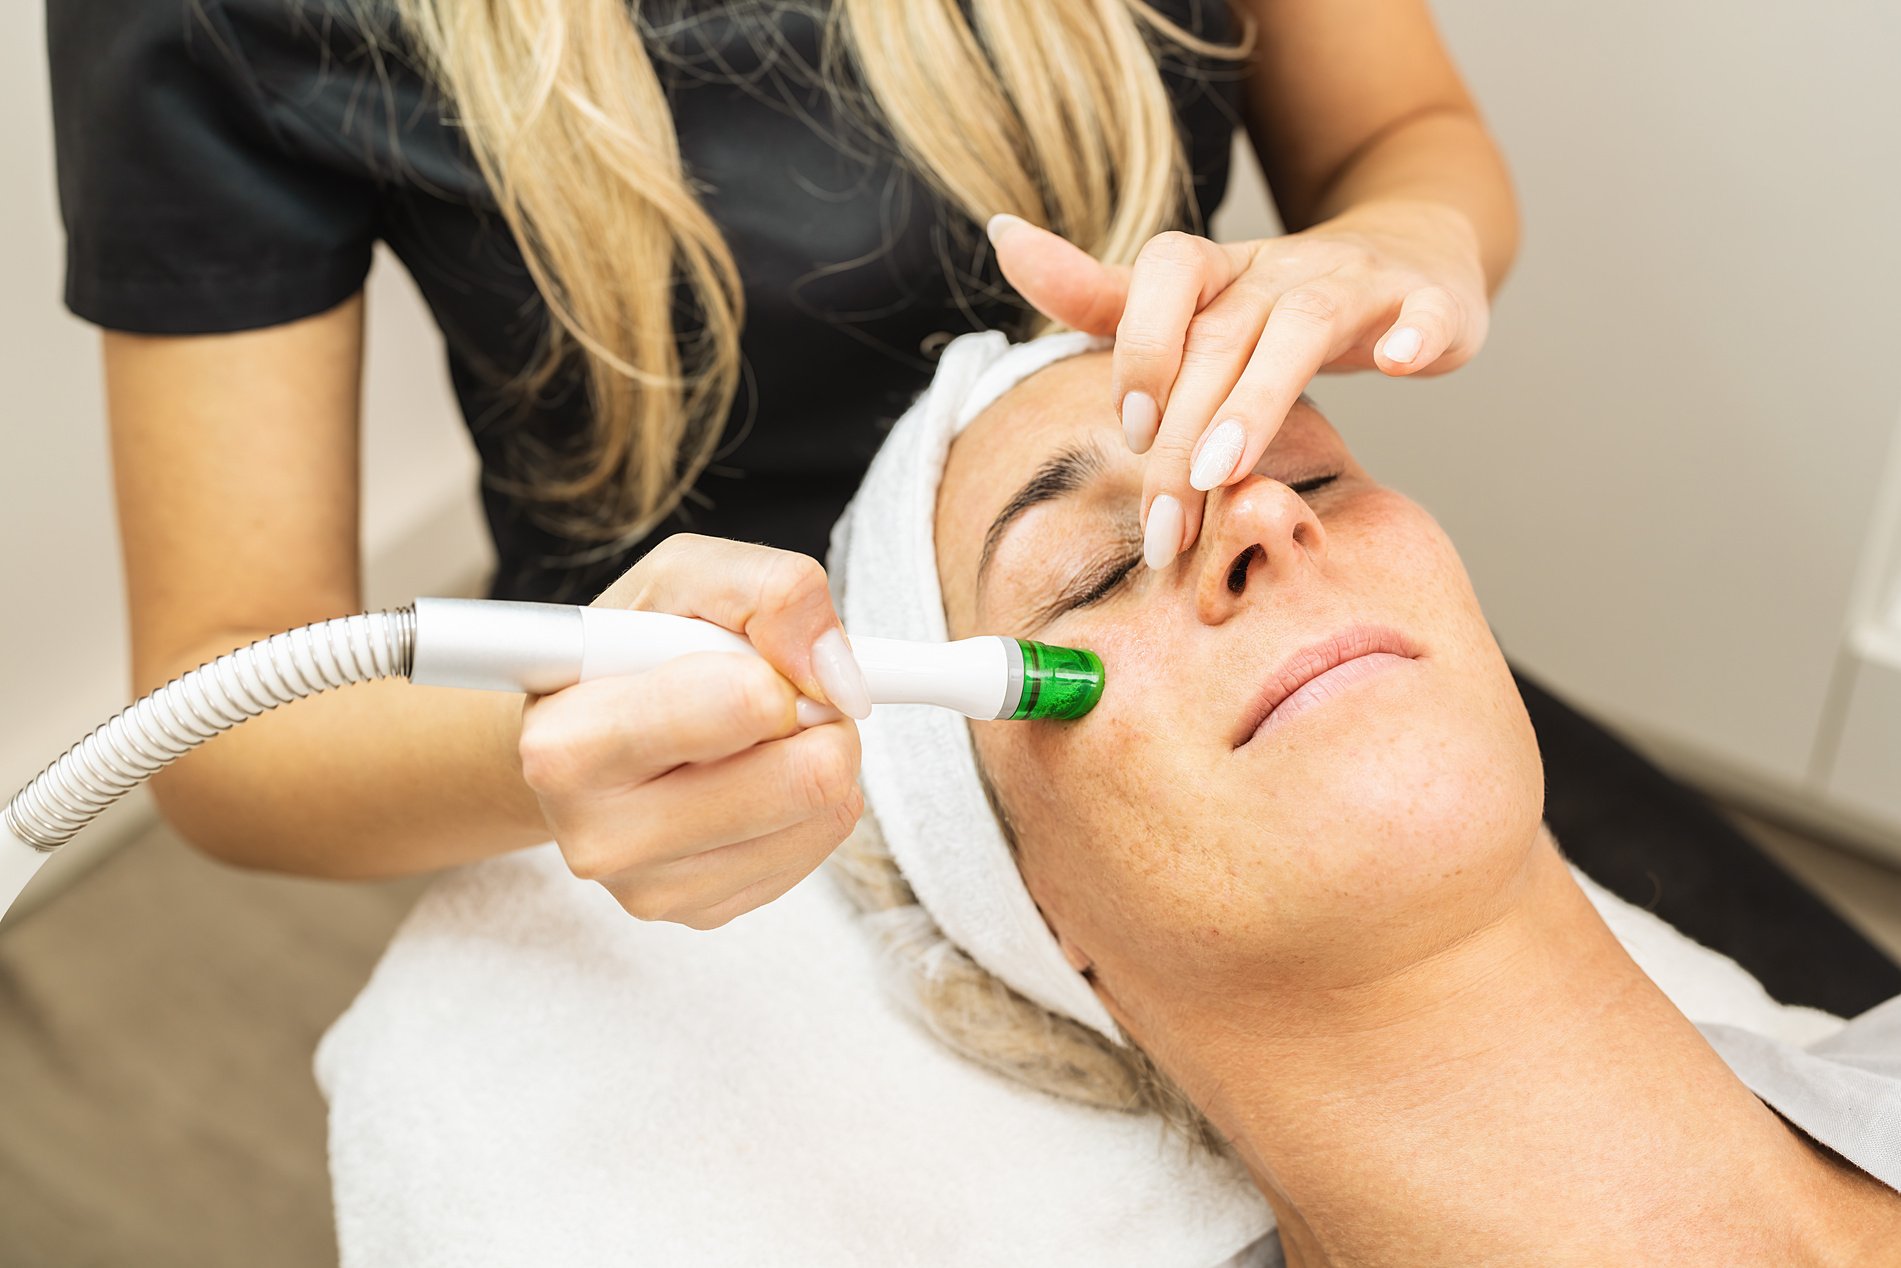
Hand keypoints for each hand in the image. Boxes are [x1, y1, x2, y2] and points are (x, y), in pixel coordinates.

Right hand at [517, 535, 871, 928]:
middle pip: (808, 777)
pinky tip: (750, 776)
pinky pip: (820, 845)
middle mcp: (601, 836)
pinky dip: (809, 800)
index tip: (761, 661)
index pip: (747, 705)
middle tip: (775, 694)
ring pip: (825, 811)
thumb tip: (836, 671)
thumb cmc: (626, 653)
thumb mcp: (681, 579)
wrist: (575, 742)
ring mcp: (651, 889)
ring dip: (814, 753)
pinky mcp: (701, 914)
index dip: (781, 670)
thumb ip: (767, 591)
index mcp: (571, 744)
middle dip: (817, 715)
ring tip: (752, 734)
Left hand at [989, 201, 1488, 564]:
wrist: (1411, 254)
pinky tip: (1399, 363)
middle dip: (1182, 432)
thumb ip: (1100, 293)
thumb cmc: (1278, 302)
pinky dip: (1414, 333)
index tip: (1128, 431)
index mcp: (1219, 269)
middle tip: (1161, 523)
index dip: (1141, 347)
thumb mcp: (1190, 301)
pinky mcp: (1429, 302)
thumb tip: (1003, 236)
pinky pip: (1425, 309)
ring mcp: (1357, 282)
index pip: (1165, 277)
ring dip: (1259, 398)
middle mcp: (1283, 268)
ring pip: (1301, 328)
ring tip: (1224, 472)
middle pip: (1220, 338)